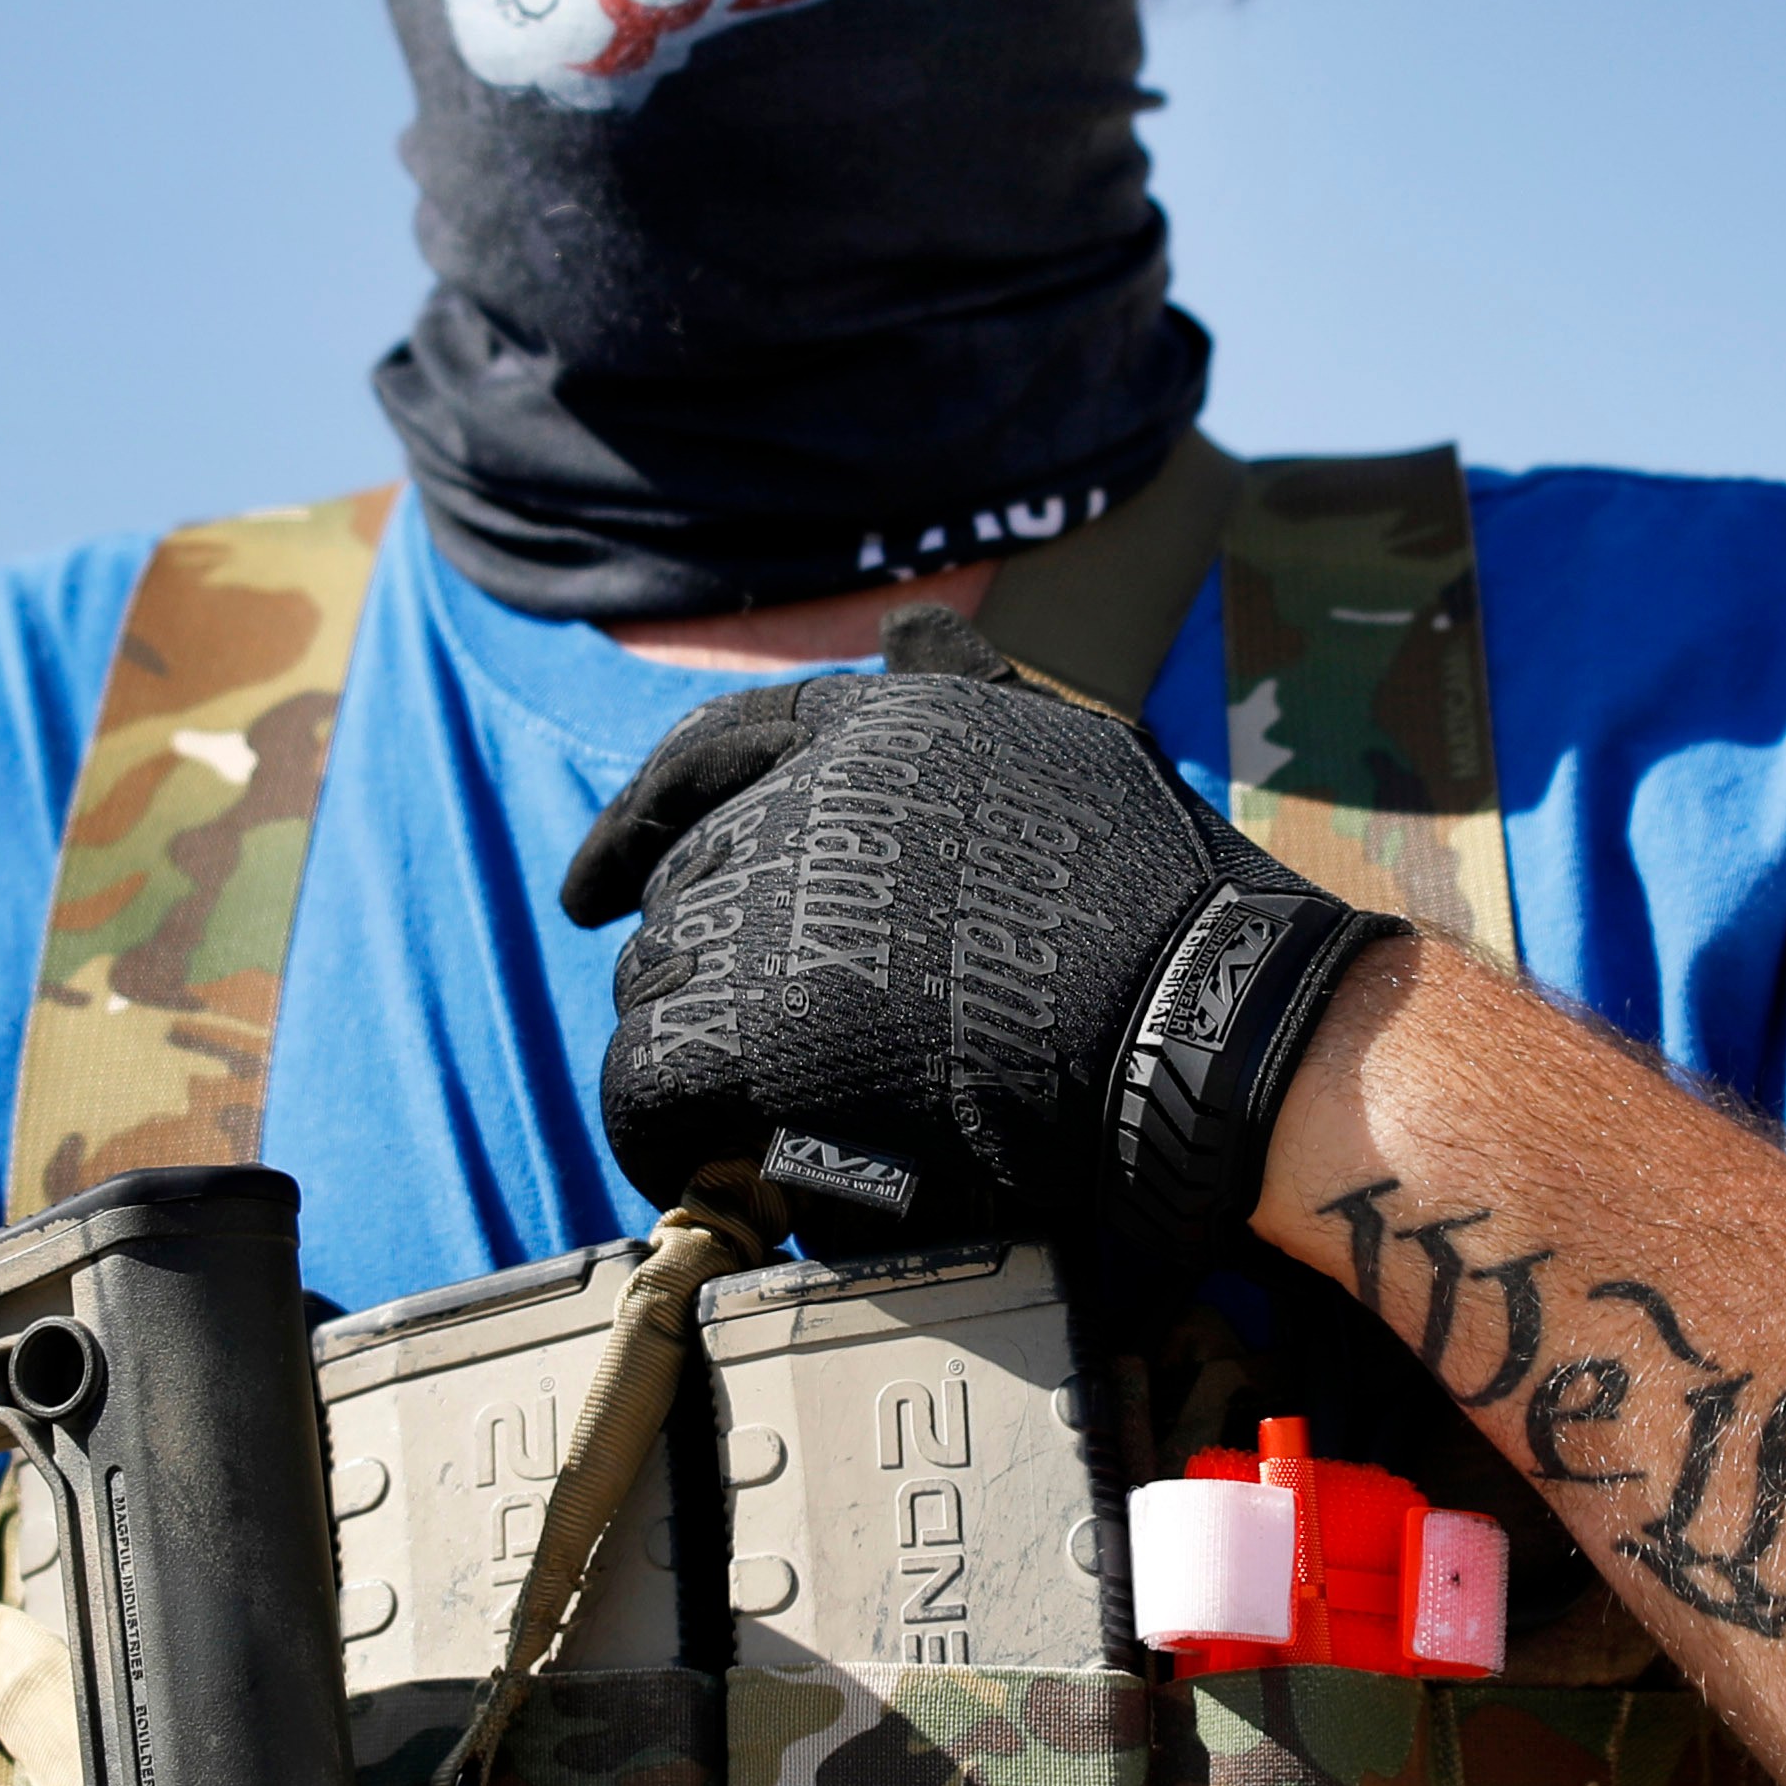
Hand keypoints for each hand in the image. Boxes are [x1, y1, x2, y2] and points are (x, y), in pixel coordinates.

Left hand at [559, 607, 1398, 1282]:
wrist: (1199, 1027)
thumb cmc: (1162, 907)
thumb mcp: (1066, 749)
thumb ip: (970, 689)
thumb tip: (907, 624)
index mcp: (874, 729)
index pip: (707, 755)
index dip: (635, 823)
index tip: (586, 887)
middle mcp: (805, 804)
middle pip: (683, 889)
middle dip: (702, 970)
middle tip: (742, 1046)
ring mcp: (774, 914)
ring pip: (656, 986)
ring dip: (686, 1054)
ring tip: (744, 1114)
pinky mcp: (754, 1030)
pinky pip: (647, 1084)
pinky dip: (661, 1131)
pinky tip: (706, 1161)